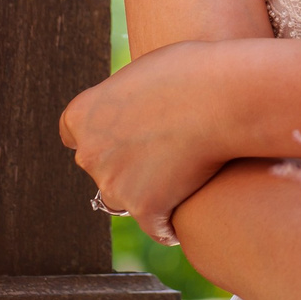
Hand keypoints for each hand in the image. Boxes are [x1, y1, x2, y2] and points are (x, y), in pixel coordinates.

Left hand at [59, 40, 233, 241]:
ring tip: (185, 178)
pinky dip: (171, 223)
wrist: (224, 98)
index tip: (130, 135)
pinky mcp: (145, 209)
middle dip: (128, 164)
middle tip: (166, 151)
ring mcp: (115, 184)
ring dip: (149, 193)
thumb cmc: (194, 72)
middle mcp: (90, 153)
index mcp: (82, 114)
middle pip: (103, 168)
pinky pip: (157, 227)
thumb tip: (133, 114)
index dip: (106, 136)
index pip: (75, 136)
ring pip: (127, 199)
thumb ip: (126, 100)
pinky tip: (191, 207)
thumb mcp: (145, 73)